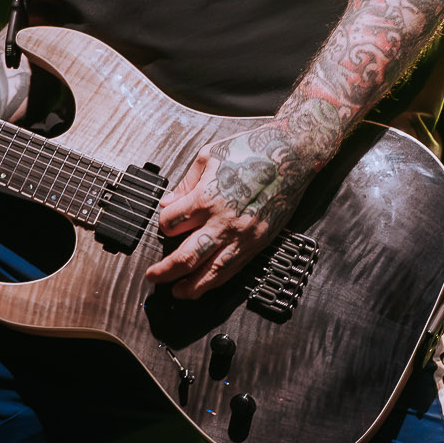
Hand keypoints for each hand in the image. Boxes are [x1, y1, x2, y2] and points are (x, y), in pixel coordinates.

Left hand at [146, 126, 315, 299]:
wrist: (291, 156)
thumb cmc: (251, 150)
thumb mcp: (209, 155)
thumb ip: (186, 183)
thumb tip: (168, 202)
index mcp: (206, 198)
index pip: (171, 223)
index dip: (163, 224)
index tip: (166, 224)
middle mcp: (222, 222)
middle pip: (186, 257)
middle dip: (165, 271)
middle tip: (152, 276)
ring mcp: (242, 236)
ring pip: (211, 272)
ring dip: (191, 286)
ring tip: (178, 292)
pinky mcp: (258, 242)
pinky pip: (233, 268)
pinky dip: (216, 280)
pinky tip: (206, 285)